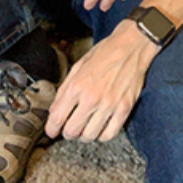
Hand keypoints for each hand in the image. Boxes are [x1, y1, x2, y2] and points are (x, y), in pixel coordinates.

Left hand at [45, 20, 157, 141]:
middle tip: (68, 128)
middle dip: (67, 133)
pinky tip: (100, 128)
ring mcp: (109, 105)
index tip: (52, 131)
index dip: (51, 129)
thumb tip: (55, 109)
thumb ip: (65, 89)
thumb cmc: (105, 53)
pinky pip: (109, 134)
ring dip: (84, 135)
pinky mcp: (124, 109)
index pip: (57, 118)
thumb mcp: (78, 65)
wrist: (131, 46)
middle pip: (72, 131)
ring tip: (85, 128)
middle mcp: (92, 98)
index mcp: (77, 85)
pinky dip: (101, 136)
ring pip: (90, 136)